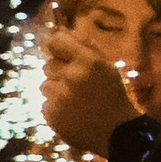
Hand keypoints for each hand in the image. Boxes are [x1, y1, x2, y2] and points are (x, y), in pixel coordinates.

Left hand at [41, 24, 137, 154]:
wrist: (116, 131)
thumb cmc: (111, 94)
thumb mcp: (105, 65)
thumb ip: (85, 46)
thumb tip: (61, 30)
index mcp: (88, 61)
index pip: (56, 42)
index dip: (56, 47)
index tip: (61, 53)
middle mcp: (72, 76)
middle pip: (48, 65)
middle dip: (59, 73)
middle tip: (77, 84)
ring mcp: (60, 97)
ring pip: (44, 85)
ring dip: (56, 90)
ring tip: (75, 100)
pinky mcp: (52, 114)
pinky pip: (44, 103)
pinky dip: (55, 107)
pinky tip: (72, 113)